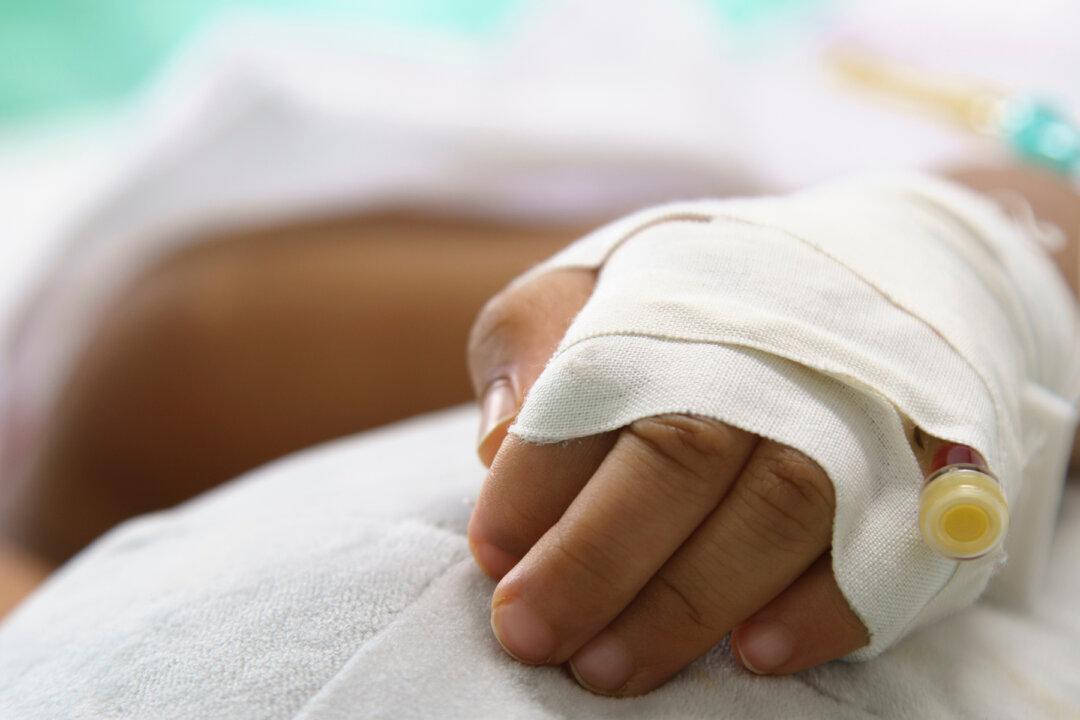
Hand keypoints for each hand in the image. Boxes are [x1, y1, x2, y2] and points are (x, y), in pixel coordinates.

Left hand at [466, 268, 868, 695]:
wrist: (859, 265)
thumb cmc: (692, 299)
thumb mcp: (589, 283)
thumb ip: (533, 337)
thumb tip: (497, 441)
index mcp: (677, 296)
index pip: (594, 387)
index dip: (536, 480)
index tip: (492, 553)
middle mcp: (772, 348)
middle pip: (684, 454)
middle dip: (596, 557)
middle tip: (526, 634)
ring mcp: (858, 407)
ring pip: (780, 510)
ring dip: (690, 603)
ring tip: (608, 668)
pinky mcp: (926, 467)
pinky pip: (889, 544)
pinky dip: (821, 609)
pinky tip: (752, 655)